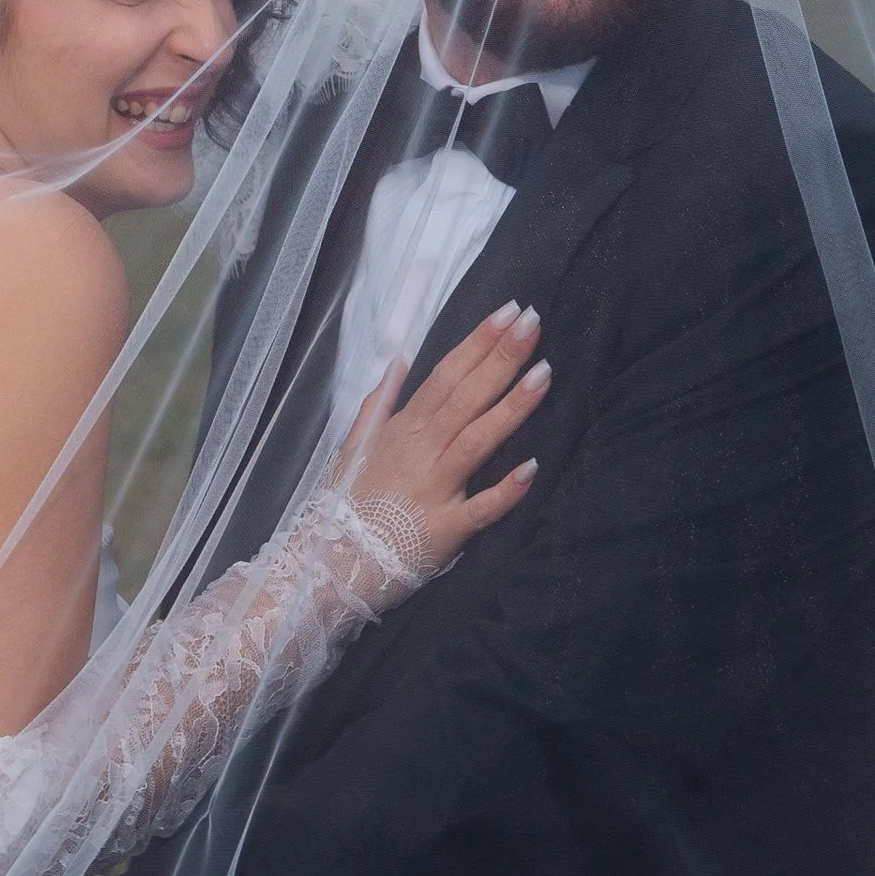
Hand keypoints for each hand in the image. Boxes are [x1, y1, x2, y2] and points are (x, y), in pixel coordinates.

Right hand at [337, 300, 548, 567]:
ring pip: (477, 440)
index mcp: (403, 429)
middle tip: (533, 321)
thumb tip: (398, 361)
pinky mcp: (446, 528)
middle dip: (501, 358)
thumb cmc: (347, 504)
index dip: (477, 343)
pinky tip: (533, 468)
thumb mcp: (353, 446)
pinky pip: (480, 509)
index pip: (445, 375)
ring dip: (511, 407)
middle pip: (466, 396)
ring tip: (544, 374)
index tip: (508, 313)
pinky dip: (505, 491)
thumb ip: (378, 403)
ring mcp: (434, 488)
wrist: (330, 563)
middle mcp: (421, 451)